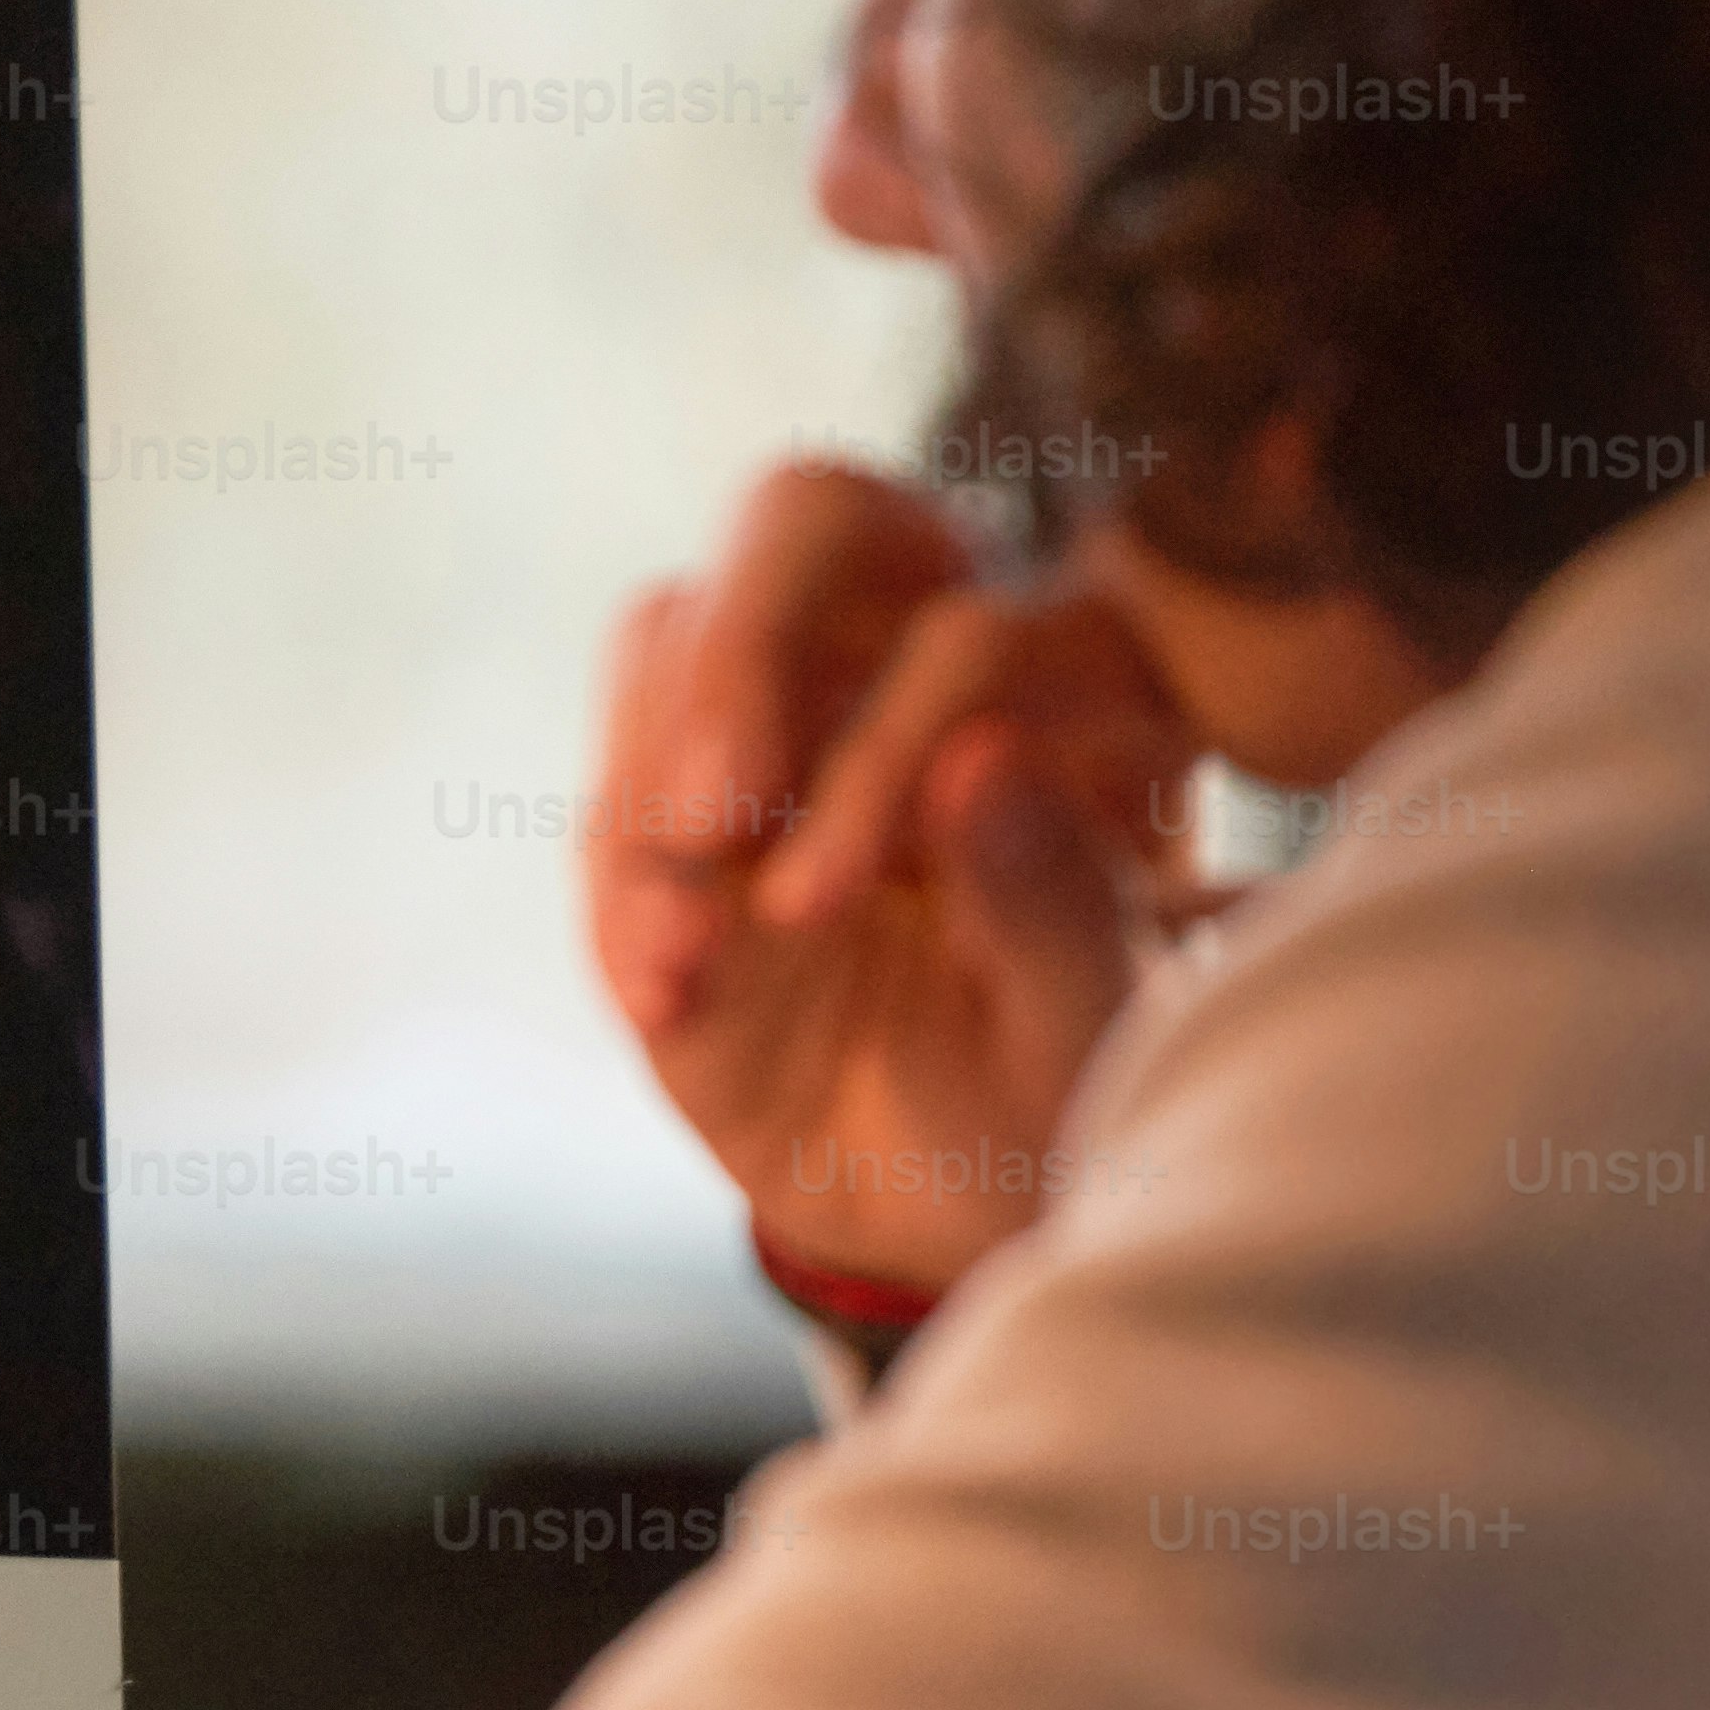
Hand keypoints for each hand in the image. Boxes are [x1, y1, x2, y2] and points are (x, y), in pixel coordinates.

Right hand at [586, 459, 1207, 1293]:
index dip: (879, 751)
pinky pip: (616, 785)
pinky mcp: (676, 791)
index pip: (960, 628)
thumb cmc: (1072, 1091)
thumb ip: (1057, 903)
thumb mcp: (1092, 1036)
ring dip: (648, 771)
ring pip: (675, 626)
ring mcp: (783, 700)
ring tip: (674, 957)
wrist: (966, 1191)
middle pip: (801, 519)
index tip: (817, 904)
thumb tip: (982, 759)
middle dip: (735, 659)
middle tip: (705, 817)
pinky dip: (622, 892)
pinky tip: (661, 995)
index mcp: (1067, 675)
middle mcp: (918, 635)